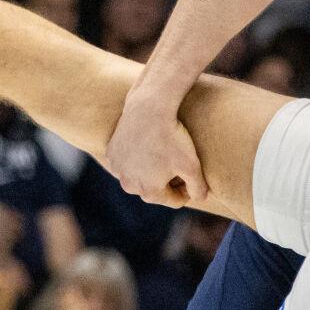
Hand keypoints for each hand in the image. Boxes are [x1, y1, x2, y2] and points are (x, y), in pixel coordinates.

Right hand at [104, 85, 208, 207]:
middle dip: (167, 181)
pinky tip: (148, 146)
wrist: (148, 108)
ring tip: (163, 155)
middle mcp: (129, 186)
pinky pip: (127, 162)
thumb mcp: (193, 165)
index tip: (192, 176)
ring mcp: (117, 170)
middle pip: (154, 190)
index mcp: (149, 193)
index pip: (174, 200)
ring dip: (151, 170)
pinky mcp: (111, 154)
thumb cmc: (172, 138)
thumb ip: (199, 188)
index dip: (186, 190)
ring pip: (139, 176)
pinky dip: (137, 158)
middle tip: (178, 164)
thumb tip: (199, 198)